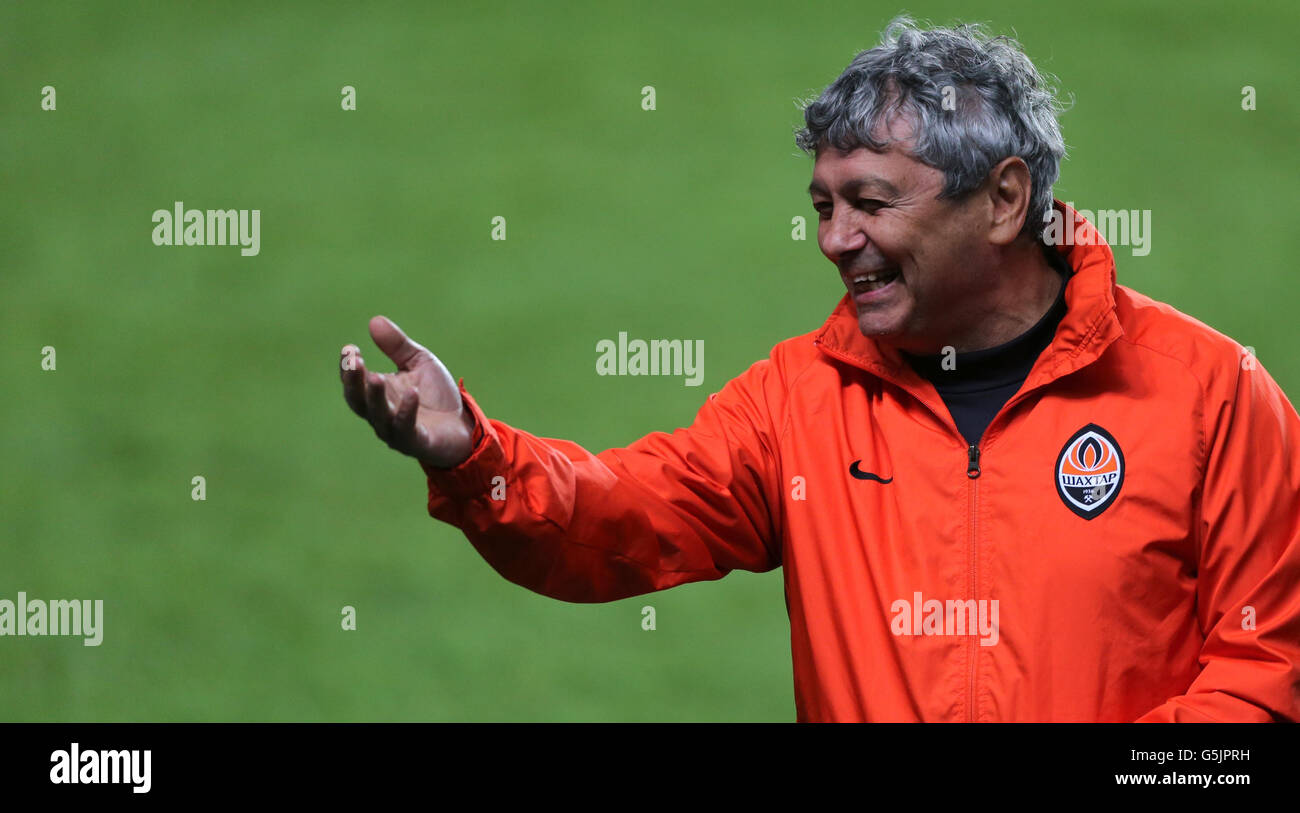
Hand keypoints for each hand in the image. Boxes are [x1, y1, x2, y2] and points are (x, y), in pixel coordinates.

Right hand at [340, 316, 474, 468]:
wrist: (463, 424)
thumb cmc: (435, 395)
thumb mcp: (418, 362)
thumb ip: (398, 345)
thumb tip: (375, 320)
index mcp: (378, 394)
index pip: (354, 383)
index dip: (348, 368)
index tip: (349, 349)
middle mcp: (381, 414)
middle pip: (358, 401)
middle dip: (354, 382)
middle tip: (354, 362)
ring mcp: (397, 430)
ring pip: (379, 416)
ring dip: (375, 397)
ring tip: (375, 377)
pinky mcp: (416, 442)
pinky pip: (406, 429)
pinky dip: (407, 412)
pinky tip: (411, 393)